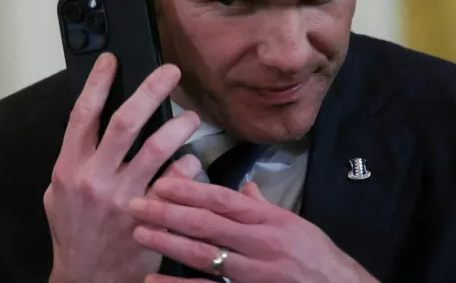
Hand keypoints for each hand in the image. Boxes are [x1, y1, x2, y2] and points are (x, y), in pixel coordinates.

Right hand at [44, 53, 201, 282]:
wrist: (87, 278)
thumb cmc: (74, 231)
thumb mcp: (58, 193)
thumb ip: (76, 159)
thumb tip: (94, 122)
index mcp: (69, 168)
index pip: (82, 114)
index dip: (97, 82)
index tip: (112, 59)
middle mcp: (95, 179)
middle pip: (125, 122)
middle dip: (150, 90)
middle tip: (172, 72)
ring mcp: (124, 198)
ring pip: (157, 149)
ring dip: (179, 126)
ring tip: (191, 116)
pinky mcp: (150, 217)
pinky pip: (176, 182)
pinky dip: (186, 166)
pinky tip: (190, 159)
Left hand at [127, 179, 379, 282]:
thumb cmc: (320, 259)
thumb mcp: (297, 225)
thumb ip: (264, 208)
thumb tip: (243, 188)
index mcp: (270, 221)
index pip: (223, 200)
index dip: (190, 190)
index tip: (161, 181)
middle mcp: (260, 245)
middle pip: (206, 225)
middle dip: (168, 213)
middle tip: (135, 203)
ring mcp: (252, 275)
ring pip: (203, 256)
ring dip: (167, 243)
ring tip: (139, 233)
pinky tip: (152, 281)